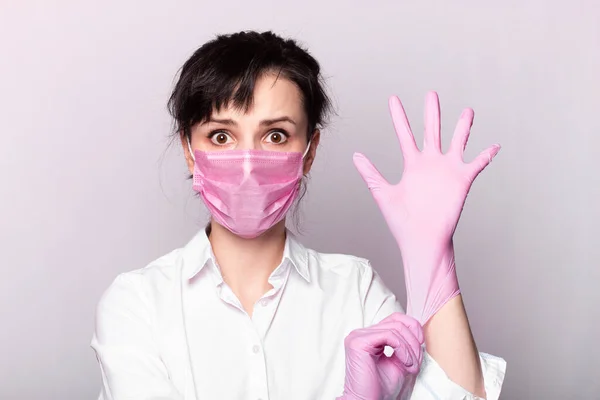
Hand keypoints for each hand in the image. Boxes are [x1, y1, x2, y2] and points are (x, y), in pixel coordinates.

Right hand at [338, 313, 423, 399]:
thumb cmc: (381, 389)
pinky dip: (403, 349)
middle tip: (416, 363)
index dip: (412, 327)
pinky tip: (405, 363)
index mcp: (369, 337)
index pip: (394, 318)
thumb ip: (405, 345)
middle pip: (397, 322)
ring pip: (395, 328)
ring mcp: (358, 336)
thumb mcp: (399, 361)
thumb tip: (418, 330)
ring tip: (411, 367)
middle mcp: (361, 334)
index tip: (421, 344)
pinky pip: (389, 336)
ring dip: (410, 349)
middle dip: (413, 342)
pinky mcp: (358, 343)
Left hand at [353, 92, 499, 323]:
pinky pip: (477, 164)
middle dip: (431, 112)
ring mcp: (447, 170)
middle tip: (431, 94)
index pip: (405, 134)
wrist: (422, 239)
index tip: (393, 99)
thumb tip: (355, 155)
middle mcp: (431, 163)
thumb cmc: (403, 221)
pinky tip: (495, 145)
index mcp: (413, 164)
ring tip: (468, 111)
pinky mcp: (462, 180)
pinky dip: (486, 155)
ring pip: (458, 141)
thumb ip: (371, 174)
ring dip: (463, 127)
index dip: (399, 117)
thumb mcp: (383, 194)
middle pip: (432, 130)